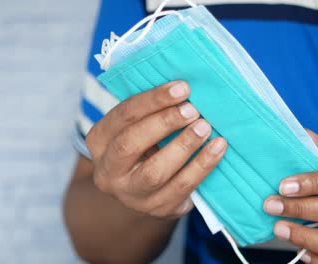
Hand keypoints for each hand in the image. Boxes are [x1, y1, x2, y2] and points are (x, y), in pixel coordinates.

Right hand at [86, 81, 226, 219]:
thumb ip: (152, 111)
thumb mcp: (137, 127)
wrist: (146, 190)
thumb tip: (184, 89)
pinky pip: (181, 187)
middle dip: (163, 123)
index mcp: (99, 141)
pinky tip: (218, 147)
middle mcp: (108, 171)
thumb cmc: (146, 146)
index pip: (123, 116)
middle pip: (129, 144)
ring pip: (155, 171)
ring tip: (205, 127)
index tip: (182, 88)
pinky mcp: (158, 208)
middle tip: (192, 109)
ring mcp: (131, 195)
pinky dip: (202, 165)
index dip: (153, 100)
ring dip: (183, 146)